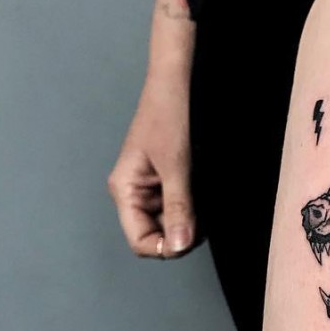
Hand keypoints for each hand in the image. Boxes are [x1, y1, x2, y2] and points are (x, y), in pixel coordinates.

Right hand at [108, 74, 194, 258]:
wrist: (178, 83)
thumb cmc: (170, 116)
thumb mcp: (177, 167)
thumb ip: (178, 208)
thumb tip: (179, 246)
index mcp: (125, 191)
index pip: (140, 241)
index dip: (165, 247)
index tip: (190, 238)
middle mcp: (135, 194)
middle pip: (157, 237)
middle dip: (181, 234)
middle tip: (202, 217)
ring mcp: (152, 189)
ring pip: (172, 225)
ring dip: (190, 221)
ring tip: (203, 200)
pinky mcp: (168, 182)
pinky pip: (180, 208)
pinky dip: (194, 209)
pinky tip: (204, 194)